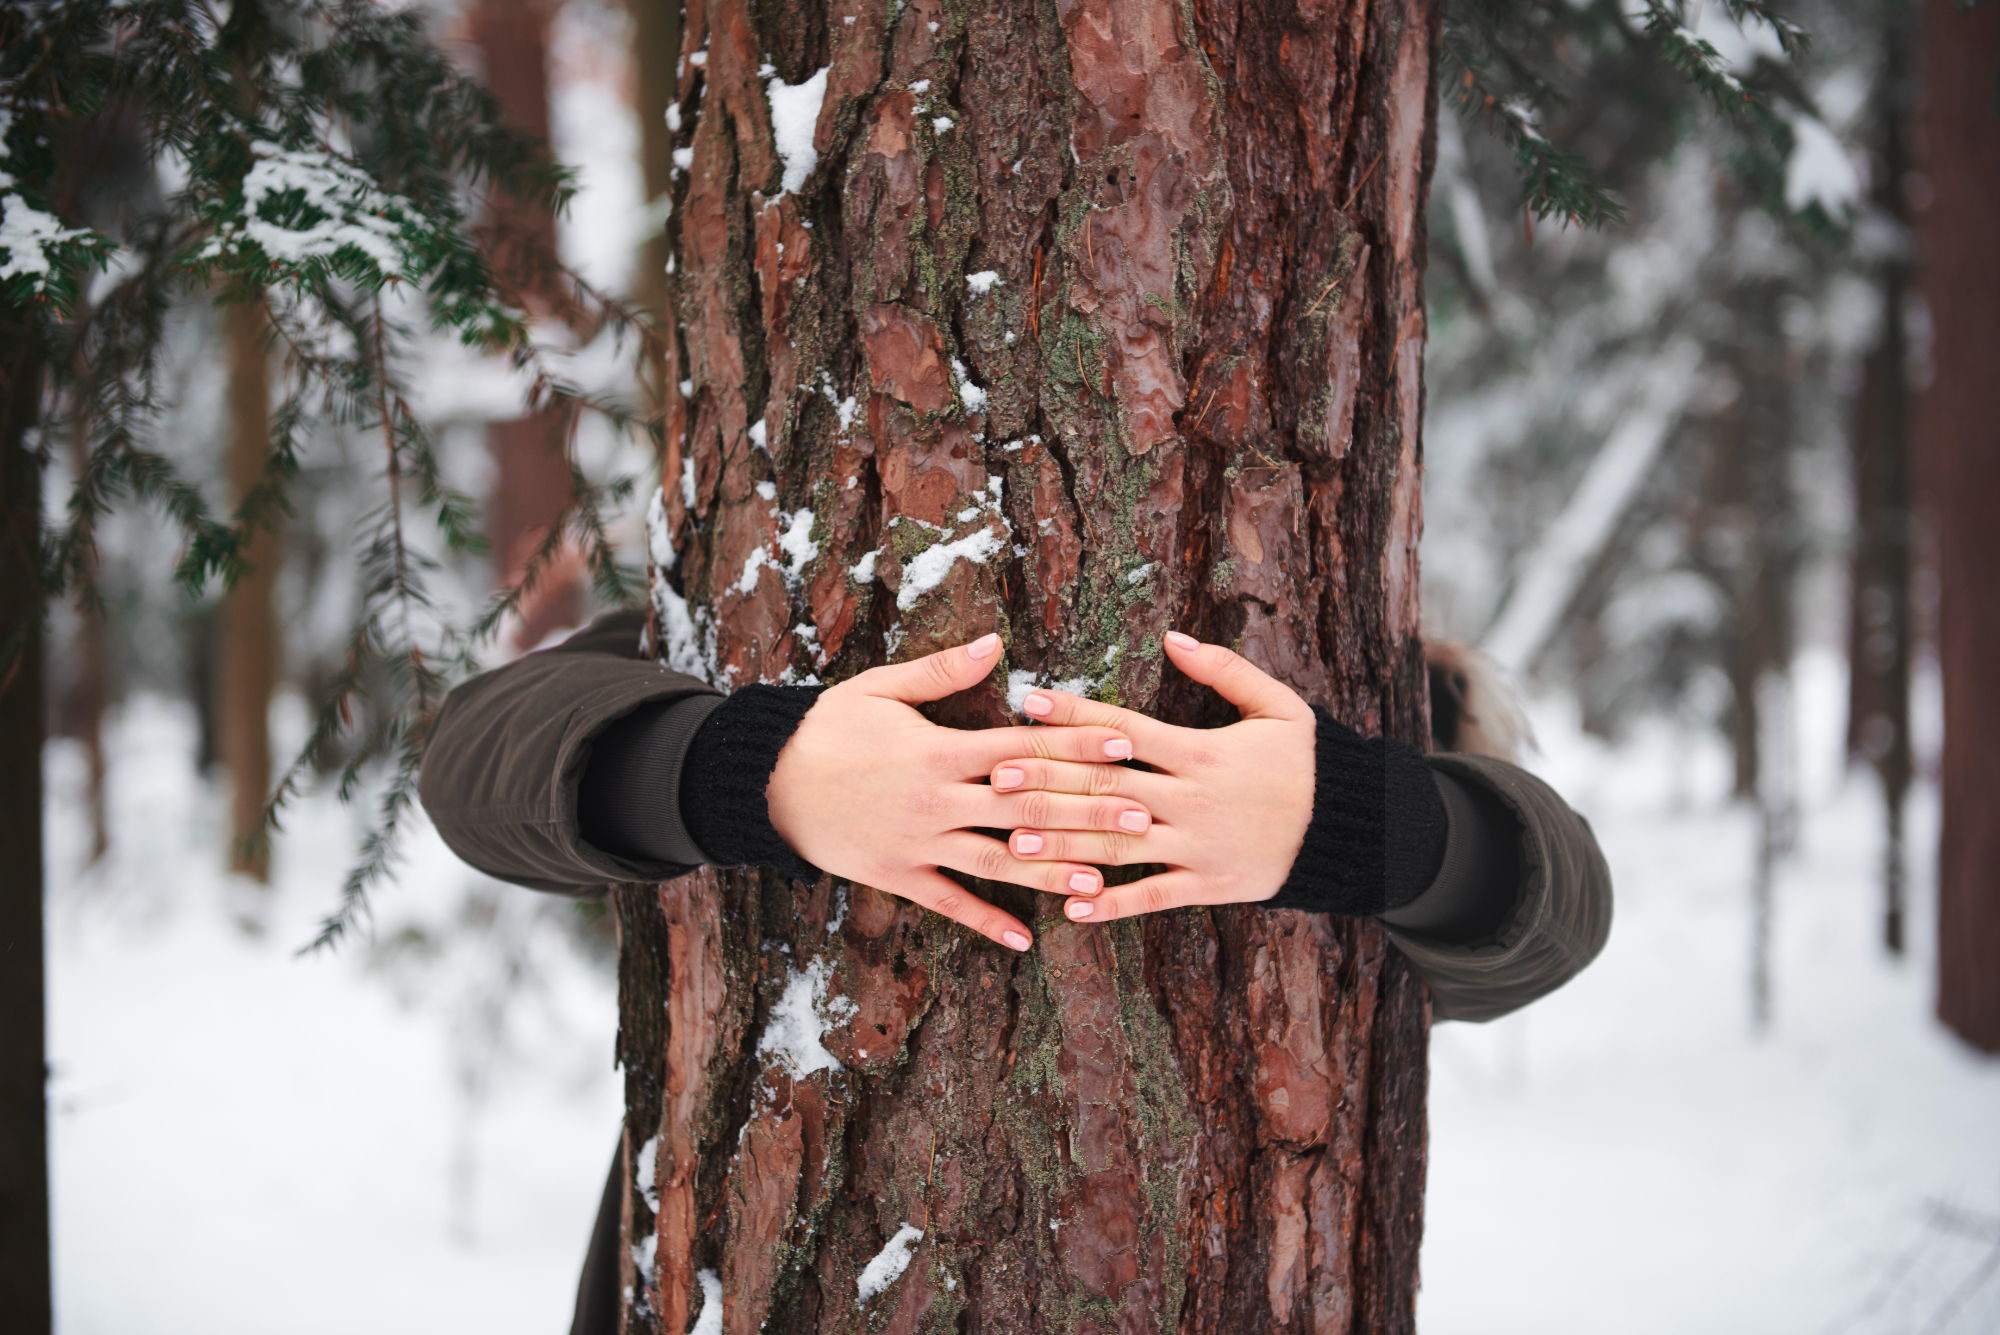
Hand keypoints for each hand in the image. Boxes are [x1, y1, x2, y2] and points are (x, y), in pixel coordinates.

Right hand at [764, 633, 1156, 950]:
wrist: (762, 781)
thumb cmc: (826, 728)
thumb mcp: (880, 688)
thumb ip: (943, 672)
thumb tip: (998, 644)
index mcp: (939, 749)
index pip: (1023, 746)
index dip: (1077, 744)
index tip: (1125, 744)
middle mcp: (937, 800)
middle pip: (1026, 807)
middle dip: (1086, 811)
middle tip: (1141, 818)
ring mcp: (918, 843)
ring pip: (999, 861)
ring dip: (1052, 871)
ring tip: (1102, 880)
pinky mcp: (898, 876)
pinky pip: (950, 904)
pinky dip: (988, 922)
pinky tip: (1026, 938)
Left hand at [989, 631, 1317, 922]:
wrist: (1352, 830)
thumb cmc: (1309, 762)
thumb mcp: (1278, 706)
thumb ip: (1225, 670)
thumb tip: (1172, 637)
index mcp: (1203, 752)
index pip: (1126, 730)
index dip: (1076, 715)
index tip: (1030, 703)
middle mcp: (1192, 799)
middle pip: (1107, 789)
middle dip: (1050, 783)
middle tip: (995, 776)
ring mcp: (1197, 846)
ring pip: (1118, 845)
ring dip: (1063, 845)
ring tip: (1012, 843)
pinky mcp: (1207, 885)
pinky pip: (1152, 897)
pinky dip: (1111, 904)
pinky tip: (1068, 906)